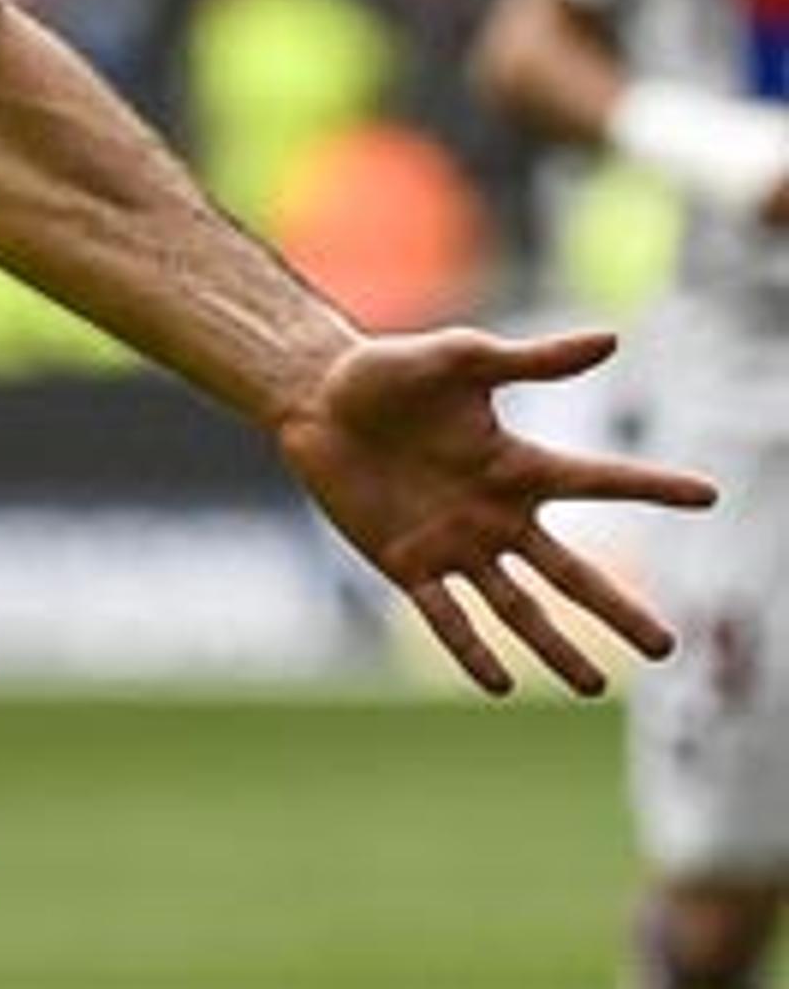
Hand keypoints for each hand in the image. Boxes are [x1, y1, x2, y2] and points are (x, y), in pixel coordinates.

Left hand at [272, 325, 718, 694]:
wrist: (315, 400)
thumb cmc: (388, 373)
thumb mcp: (460, 360)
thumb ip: (532, 359)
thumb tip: (613, 339)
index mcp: (517, 466)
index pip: (599, 481)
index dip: (651, 487)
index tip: (708, 495)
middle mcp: (496, 515)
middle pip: (570, 573)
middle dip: (616, 609)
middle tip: (665, 648)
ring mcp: (454, 544)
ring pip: (517, 607)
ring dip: (554, 647)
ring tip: (592, 686)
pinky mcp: (406, 563)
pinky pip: (445, 614)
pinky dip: (470, 648)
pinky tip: (499, 682)